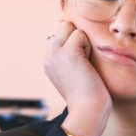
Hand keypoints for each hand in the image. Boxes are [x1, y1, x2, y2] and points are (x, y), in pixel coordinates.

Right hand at [44, 20, 111, 135]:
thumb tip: (78, 34)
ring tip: (85, 64)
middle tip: (83, 62)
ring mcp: (54, 52)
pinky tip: (86, 65)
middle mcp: (47, 54)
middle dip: (77, 37)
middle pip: (63, 24)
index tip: (80, 62)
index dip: (74, 39)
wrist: (88, 110)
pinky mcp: (66, 52)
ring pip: (70, 26)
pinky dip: (88, 46)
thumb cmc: (88, 94)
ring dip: (83, 42)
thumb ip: (71, 53)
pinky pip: (80, 34)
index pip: (59, 30)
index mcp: (48, 58)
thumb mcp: (74, 71)